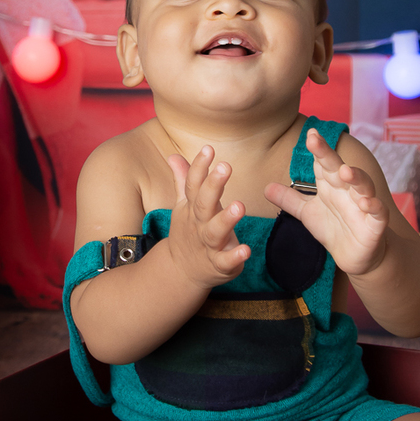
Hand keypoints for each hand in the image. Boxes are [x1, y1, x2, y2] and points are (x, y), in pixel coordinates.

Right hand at [165, 145, 249, 288]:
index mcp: (192, 208)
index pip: (193, 184)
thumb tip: (173, 156)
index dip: (200, 166)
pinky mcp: (219, 265)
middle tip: (225, 167)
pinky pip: (226, 261)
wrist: (180, 271)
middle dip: (213, 186)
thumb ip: (184, 181)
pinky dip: (235, 257)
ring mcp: (208, 245)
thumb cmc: (188, 232)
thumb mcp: (183, 206)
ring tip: (240, 206)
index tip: (209, 148)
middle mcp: (199, 224)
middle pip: (203, 204)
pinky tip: (246, 250)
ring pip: (215, 232)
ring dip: (226, 219)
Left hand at [265, 129, 387, 277]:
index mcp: (331, 185)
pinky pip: (378, 211)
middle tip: (315, 141)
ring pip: (364, 185)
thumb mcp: (307, 213)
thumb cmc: (334, 229)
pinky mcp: (376, 223)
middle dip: (328, 154)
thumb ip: (289, 200)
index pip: (322, 162)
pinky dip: (374, 206)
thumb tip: (265, 188)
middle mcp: (348, 190)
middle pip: (338, 168)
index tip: (309, 133)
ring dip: (357, 176)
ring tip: (345, 171)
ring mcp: (364, 205)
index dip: (317, 148)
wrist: (357, 255)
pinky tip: (366, 203)